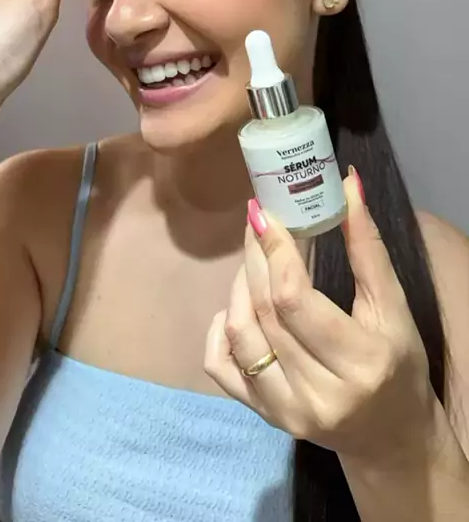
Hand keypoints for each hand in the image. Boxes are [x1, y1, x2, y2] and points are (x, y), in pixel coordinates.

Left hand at [205, 169, 436, 464]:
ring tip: (255, 261)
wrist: (390, 435)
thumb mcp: (393, 307)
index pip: (295, 301)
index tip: (264, 213)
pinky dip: (220, 328)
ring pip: (239, 334)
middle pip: (264, 311)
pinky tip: (239, 308)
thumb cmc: (398, 364)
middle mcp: (317, 394)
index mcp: (359, 363)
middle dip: (255, 256)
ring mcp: (284, 411)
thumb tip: (348, 183)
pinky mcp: (263, 417)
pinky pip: (220, 366)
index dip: (274, 252)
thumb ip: (368, 248)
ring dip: (239, 286)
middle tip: (256, 221)